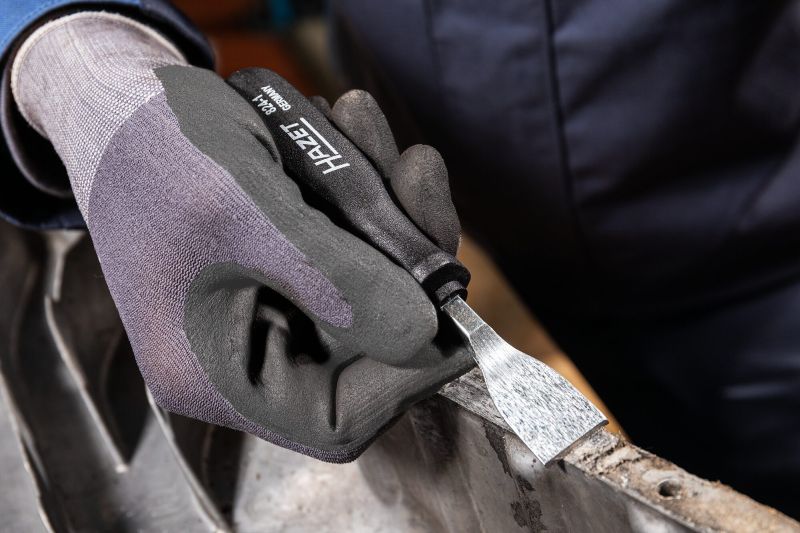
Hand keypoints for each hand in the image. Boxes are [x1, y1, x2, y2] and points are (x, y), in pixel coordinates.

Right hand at [11, 13, 472, 460]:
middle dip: (406, 259)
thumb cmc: (151, 152)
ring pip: (366, 288)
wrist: (113, 97)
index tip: (453, 313)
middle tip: (415, 174)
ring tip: (364, 124)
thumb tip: (426, 333)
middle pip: (364, 347)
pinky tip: (349, 129)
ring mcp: (269, 307)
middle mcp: (246, 352)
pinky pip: (349, 248)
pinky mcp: (286, 266)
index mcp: (213, 373)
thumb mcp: (243, 212)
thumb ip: (336, 279)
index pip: (333, 419)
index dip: (404, 378)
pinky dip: (364, 192)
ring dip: (388, 208)